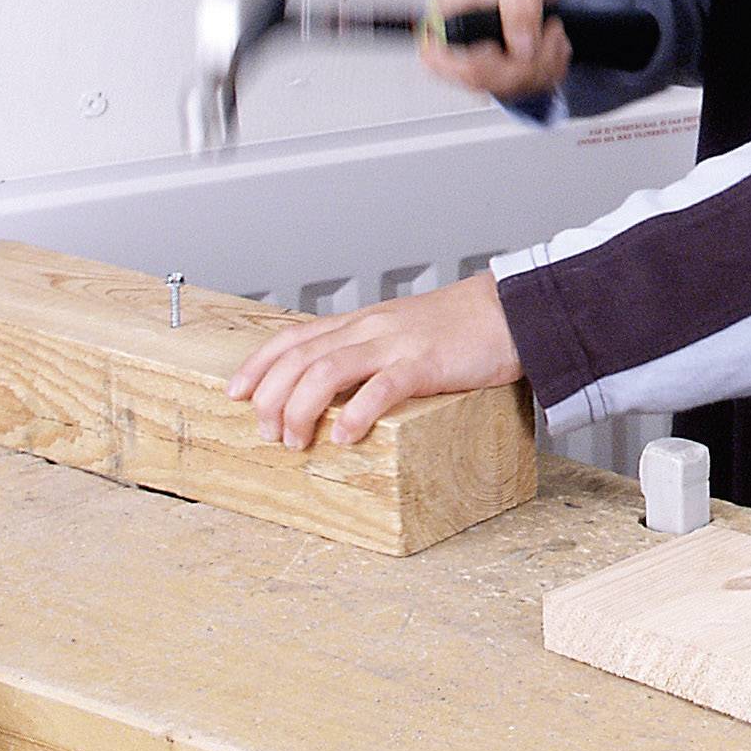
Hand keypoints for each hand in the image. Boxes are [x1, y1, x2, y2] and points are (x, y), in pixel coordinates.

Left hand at [226, 273, 522, 447]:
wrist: (515, 309)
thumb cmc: (465, 327)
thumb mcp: (406, 331)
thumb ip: (373, 352)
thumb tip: (342, 391)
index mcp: (364, 322)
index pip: (294, 338)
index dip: (258, 365)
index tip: (236, 392)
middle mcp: (372, 329)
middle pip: (300, 358)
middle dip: (272, 399)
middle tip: (267, 433)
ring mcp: (397, 344)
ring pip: (327, 371)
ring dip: (301, 410)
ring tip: (296, 441)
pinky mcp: (426, 363)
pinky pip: (381, 389)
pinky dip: (355, 414)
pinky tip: (345, 437)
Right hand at [420, 0, 570, 97]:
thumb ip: (519, 9)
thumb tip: (519, 48)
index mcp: (446, 17)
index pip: (435, 58)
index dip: (467, 63)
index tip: (495, 49)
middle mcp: (459, 46)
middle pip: (478, 80)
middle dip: (521, 62)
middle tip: (545, 31)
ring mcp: (482, 64)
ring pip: (510, 88)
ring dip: (544, 62)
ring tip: (553, 30)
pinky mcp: (505, 75)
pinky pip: (532, 87)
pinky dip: (552, 68)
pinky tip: (554, 43)